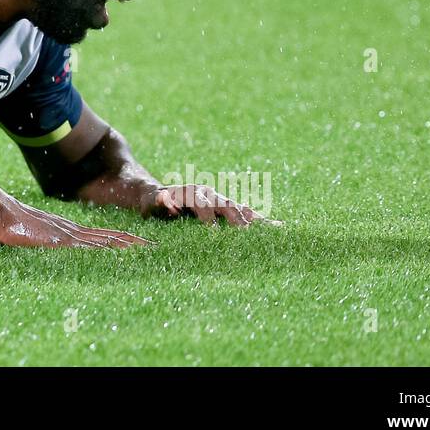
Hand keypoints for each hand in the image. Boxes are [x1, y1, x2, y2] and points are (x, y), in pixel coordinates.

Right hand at [0, 196, 154, 248]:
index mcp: (69, 231)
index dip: (124, 240)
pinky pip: (88, 248)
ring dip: (127, 247)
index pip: (104, 236)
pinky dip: (105, 252)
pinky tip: (118, 256)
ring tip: (147, 251)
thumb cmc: (10, 223)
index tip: (143, 245)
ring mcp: (67, 236)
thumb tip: (49, 249)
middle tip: (158, 249)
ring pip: (104, 241)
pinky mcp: (59, 242)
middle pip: (111, 237)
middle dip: (135, 243)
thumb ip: (44, 242)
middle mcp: (73, 232)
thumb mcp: (33, 235)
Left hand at [139, 183, 282, 227]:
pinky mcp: (223, 206)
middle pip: (226, 206)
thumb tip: (165, 198)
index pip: (203, 204)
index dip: (209, 218)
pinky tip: (279, 227)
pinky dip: (259, 220)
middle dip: (237, 221)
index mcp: (191, 193)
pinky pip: (244, 212)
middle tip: (249, 238)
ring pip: (239, 209)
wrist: (154, 191)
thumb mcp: (150, 201)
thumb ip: (158, 201)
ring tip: (277, 231)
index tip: (214, 234)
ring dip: (255, 220)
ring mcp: (217, 199)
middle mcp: (208, 194)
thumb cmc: (150, 201)